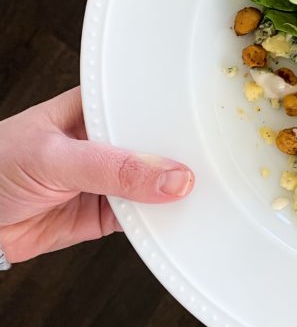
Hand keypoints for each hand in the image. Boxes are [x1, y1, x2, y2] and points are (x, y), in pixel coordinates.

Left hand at [0, 87, 193, 263]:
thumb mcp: (54, 159)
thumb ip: (113, 168)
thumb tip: (172, 176)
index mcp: (92, 108)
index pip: (143, 103)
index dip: (175, 114)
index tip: (208, 130)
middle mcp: (104, 141)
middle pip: (156, 145)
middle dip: (181, 156)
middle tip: (212, 166)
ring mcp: (106, 179)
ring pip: (154, 183)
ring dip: (173, 192)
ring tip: (204, 194)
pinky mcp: (105, 214)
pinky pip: (143, 217)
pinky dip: (159, 222)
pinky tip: (177, 218)